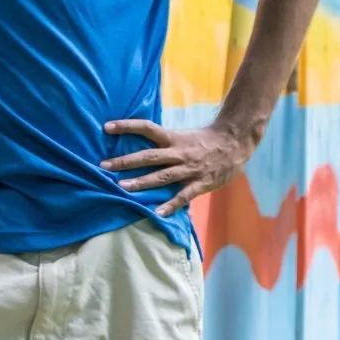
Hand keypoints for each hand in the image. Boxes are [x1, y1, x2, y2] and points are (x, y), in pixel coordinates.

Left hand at [101, 118, 260, 216]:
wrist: (235, 143)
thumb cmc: (206, 140)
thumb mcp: (183, 136)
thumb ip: (165, 143)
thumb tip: (140, 146)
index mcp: (173, 138)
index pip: (146, 127)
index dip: (127, 126)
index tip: (106, 127)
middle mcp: (178, 152)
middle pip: (148, 156)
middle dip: (125, 161)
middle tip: (104, 166)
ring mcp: (189, 169)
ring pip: (162, 176)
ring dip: (141, 182)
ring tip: (121, 187)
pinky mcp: (201, 183)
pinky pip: (183, 195)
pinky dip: (170, 205)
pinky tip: (157, 212)